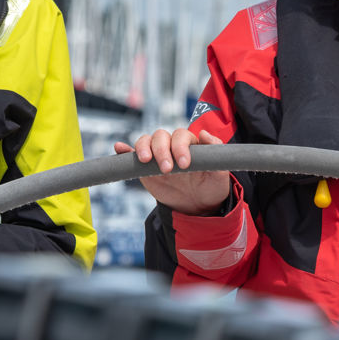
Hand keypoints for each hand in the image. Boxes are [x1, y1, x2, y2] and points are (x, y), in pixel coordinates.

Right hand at [115, 128, 230, 215]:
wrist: (198, 207)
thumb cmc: (211, 187)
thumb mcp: (219, 173)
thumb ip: (215, 152)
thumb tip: (204, 133)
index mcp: (191, 144)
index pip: (181, 136)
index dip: (181, 147)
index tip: (184, 165)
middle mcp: (172, 146)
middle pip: (161, 136)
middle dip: (161, 150)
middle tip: (167, 170)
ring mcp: (157, 156)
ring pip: (146, 141)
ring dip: (143, 147)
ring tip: (145, 161)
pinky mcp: (145, 168)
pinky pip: (132, 156)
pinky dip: (124, 151)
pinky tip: (119, 148)